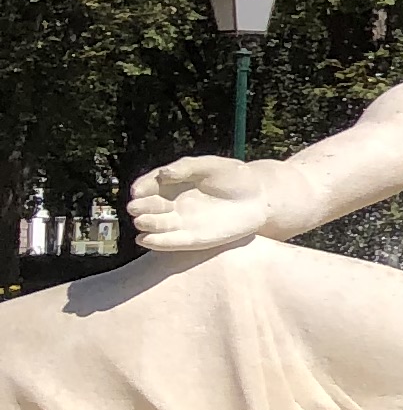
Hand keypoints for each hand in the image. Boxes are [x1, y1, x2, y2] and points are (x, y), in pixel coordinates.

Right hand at [127, 156, 273, 254]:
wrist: (259, 198)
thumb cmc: (235, 177)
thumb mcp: (213, 166)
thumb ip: (188, 168)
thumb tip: (163, 174)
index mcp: (172, 182)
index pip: (149, 185)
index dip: (141, 188)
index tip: (138, 191)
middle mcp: (172, 203)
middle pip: (149, 206)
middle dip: (141, 207)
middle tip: (136, 208)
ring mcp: (181, 222)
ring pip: (156, 225)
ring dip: (147, 224)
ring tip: (141, 222)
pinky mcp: (193, 239)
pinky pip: (172, 242)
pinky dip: (158, 242)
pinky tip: (145, 240)